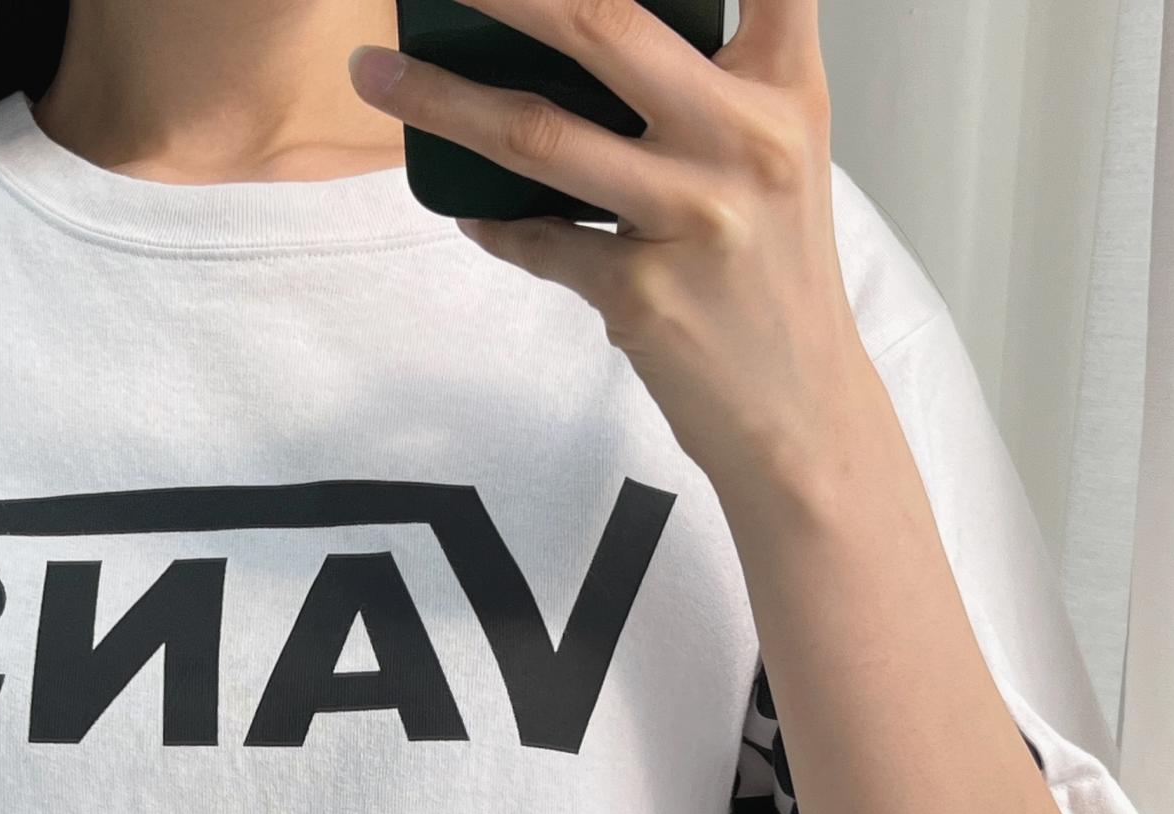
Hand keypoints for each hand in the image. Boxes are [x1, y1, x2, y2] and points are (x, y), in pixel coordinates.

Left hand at [347, 0, 875, 508]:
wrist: (800, 414)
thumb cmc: (775, 276)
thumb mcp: (776, 157)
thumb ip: (711, 84)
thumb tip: (580, 35)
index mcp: (782, 87)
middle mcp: (744, 138)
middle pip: (600, 21)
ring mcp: (690, 218)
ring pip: (537, 133)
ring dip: (440, 98)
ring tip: (373, 71)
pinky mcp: (641, 296)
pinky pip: (537, 242)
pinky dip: (494, 223)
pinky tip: (467, 207)